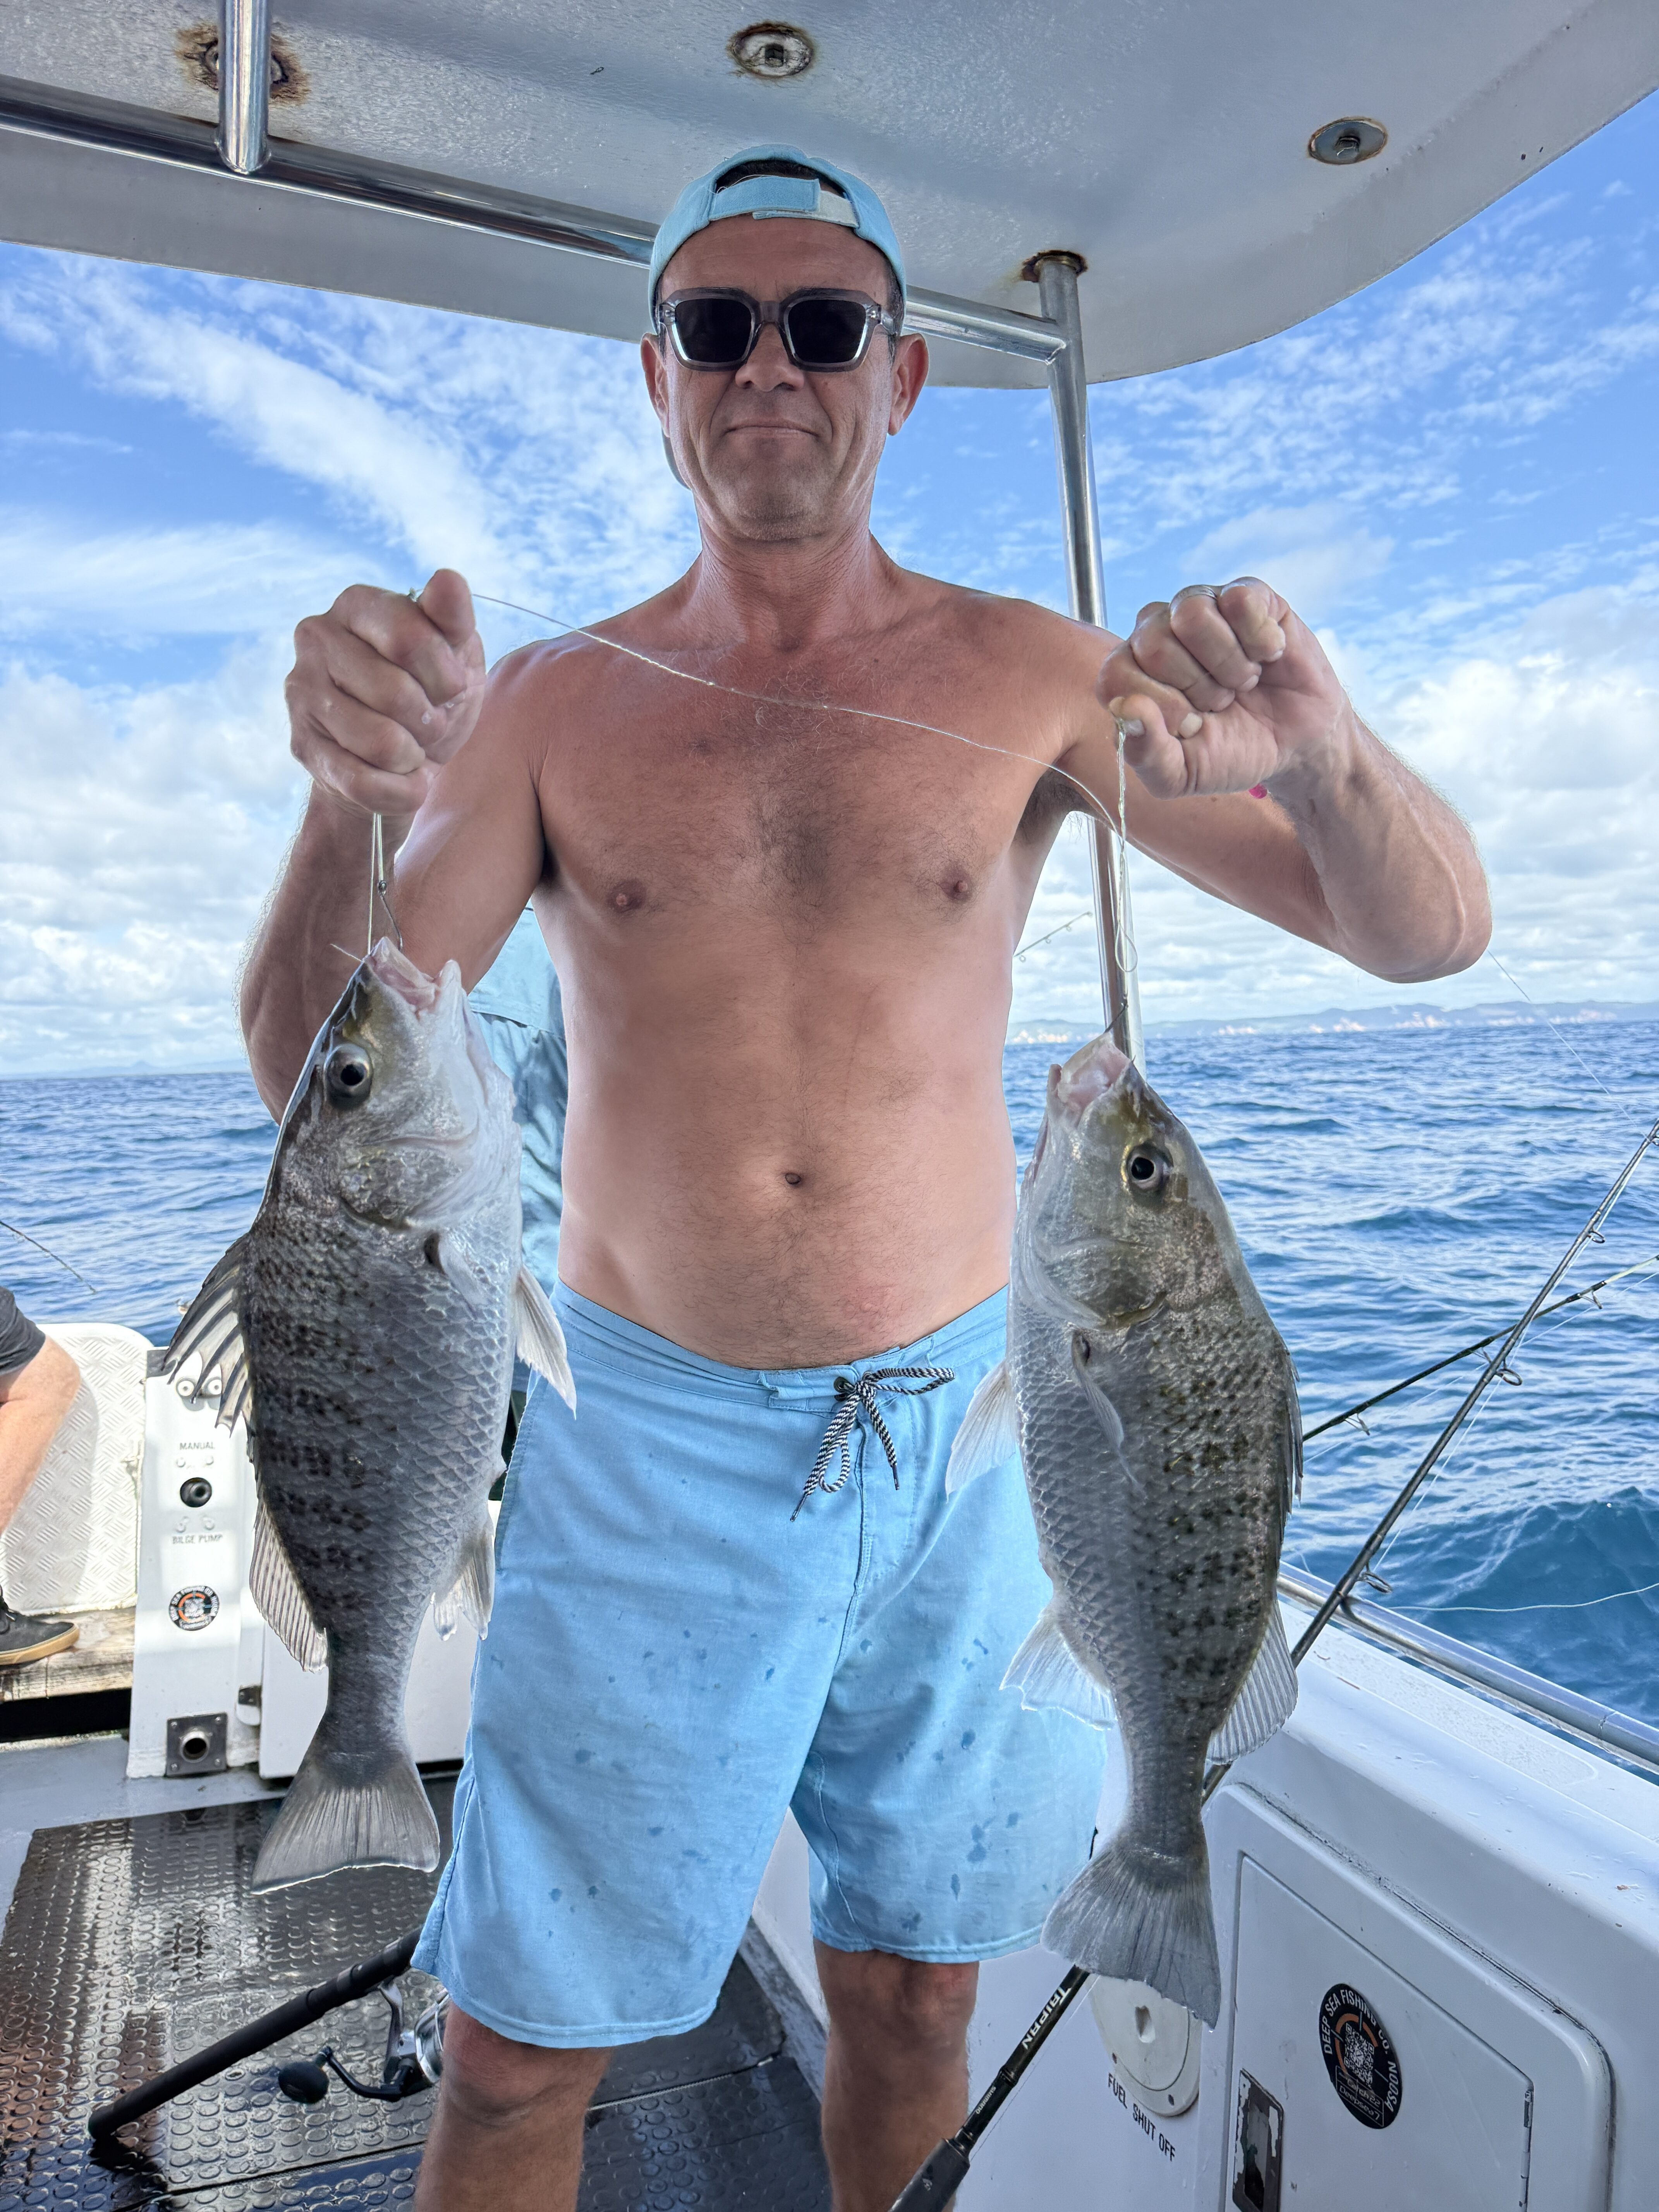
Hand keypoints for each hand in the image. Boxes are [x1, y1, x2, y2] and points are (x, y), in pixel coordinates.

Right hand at [285, 569, 486, 819]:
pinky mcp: (300, 744)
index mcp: (357, 604)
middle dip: (431, 720)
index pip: (411, 639)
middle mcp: (316, 637)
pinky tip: (405, 781)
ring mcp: (301, 691)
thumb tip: (448, 578)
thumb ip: (453, 617)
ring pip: (379, 743)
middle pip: (395, 693)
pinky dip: (400, 792)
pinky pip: (362, 783)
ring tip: (414, 748)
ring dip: (415, 757)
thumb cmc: (433, 692)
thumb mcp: (456, 652)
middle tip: (431, 723)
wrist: (406, 756)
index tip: (450, 687)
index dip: (445, 676)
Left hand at [1095, 578, 1351, 797]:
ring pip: (1192, 613)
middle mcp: (1157, 632)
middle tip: (1221, 703)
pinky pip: (1240, 600)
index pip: (1115, 673)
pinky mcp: (1245, 594)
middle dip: (1197, 687)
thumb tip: (1125, 708)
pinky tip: (1268, 657)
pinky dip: (1261, 640)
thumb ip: (1145, 752)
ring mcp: (1201, 607)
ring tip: (1242, 681)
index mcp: (1131, 673)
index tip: (1192, 726)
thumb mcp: (1182, 774)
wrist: (1295, 744)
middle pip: (1153, 642)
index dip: (1159, 704)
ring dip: (1227, 662)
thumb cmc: (1230, 753)